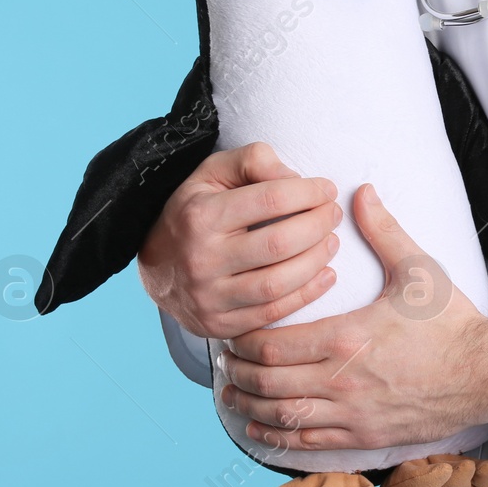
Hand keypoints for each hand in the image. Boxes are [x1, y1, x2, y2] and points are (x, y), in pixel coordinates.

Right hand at [137, 141, 341, 338]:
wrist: (155, 265)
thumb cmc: (195, 211)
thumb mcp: (213, 173)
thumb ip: (254, 161)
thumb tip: (296, 179)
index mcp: (201, 216)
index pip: (271, 200)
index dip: (309, 192)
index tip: (326, 189)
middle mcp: (202, 259)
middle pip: (279, 244)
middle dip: (318, 226)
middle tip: (332, 215)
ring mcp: (209, 298)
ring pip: (279, 284)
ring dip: (317, 261)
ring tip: (332, 242)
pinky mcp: (219, 325)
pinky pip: (274, 314)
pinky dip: (308, 295)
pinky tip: (325, 275)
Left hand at [219, 184, 487, 451]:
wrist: (486, 371)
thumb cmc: (452, 321)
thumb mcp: (418, 269)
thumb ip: (383, 230)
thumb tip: (361, 191)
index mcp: (347, 337)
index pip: (272, 344)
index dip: (242, 342)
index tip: (232, 333)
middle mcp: (342, 380)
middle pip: (267, 383)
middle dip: (237, 374)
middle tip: (224, 363)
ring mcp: (352, 414)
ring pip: (282, 417)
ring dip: (249, 409)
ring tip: (232, 397)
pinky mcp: (366, 437)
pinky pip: (309, 443)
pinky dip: (278, 438)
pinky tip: (263, 430)